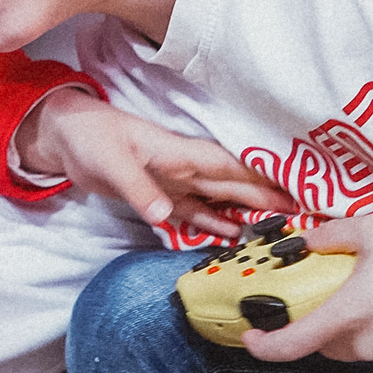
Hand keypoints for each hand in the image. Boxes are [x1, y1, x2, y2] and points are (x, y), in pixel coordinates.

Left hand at [15, 87, 296, 235]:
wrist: (64, 137)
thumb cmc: (90, 137)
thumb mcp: (111, 162)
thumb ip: (140, 189)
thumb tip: (166, 215)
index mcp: (181, 153)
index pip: (233, 167)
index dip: (267, 177)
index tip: (302, 191)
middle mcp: (185, 167)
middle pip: (236, 185)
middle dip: (271, 198)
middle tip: (309, 217)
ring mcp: (175, 182)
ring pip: (221, 200)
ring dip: (248, 215)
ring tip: (282, 232)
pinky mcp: (160, 196)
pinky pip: (195, 213)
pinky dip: (215, 224)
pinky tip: (234, 236)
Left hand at [241, 215, 372, 371]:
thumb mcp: (368, 229)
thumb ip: (328, 237)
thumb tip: (305, 242)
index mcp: (349, 314)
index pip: (294, 345)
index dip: (265, 347)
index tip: (251, 337)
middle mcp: (368, 343)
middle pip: (325, 344)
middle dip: (319, 322)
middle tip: (325, 293)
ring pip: (354, 348)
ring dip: (350, 327)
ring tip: (367, 293)